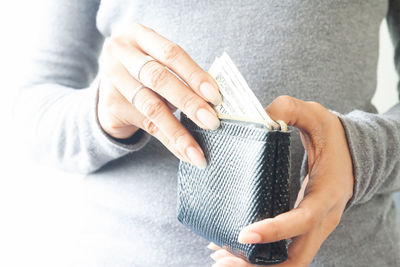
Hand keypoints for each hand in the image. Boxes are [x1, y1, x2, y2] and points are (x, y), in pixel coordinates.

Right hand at [97, 23, 221, 167]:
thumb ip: (180, 74)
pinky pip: (147, 125)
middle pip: (158, 78)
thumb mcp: (157, 60)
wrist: (108, 86)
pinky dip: (170, 141)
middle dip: (188, 102)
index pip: (170, 53)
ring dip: (178, 131)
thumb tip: (214, 101)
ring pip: (151, 106)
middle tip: (212, 122)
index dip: (194, 74)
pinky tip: (185, 153)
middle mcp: (121, 53)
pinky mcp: (110, 105)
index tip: (215, 96)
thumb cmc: (143, 70)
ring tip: (197, 151)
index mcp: (138, 35)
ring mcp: (113, 79)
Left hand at [209, 96, 353, 266]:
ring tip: (220, 258)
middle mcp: (322, 219)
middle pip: (295, 258)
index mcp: (326, 194)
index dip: (276, 231)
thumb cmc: (333, 136)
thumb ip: (288, 109)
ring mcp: (315, 228)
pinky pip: (285, 252)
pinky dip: (261, 258)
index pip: (303, 220)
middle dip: (260, 265)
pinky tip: (233, 250)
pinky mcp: (306, 229)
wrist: (354, 154)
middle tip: (223, 259)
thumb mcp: (315, 115)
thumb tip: (259, 116)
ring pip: (289, 261)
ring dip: (257, 266)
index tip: (245, 234)